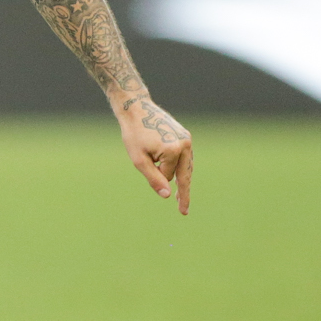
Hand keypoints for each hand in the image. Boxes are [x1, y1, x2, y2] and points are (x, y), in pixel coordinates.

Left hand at [117, 95, 193, 214]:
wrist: (136, 108)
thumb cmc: (134, 134)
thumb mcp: (139, 160)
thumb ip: (154, 178)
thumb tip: (167, 196)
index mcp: (174, 149)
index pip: (168, 175)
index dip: (155, 175)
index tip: (148, 168)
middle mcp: (185, 144)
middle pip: (185, 174)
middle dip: (183, 193)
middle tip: (183, 212)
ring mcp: (187, 139)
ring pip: (186, 166)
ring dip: (183, 180)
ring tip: (180, 198)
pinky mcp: (185, 135)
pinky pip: (185, 157)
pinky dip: (182, 168)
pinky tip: (180, 178)